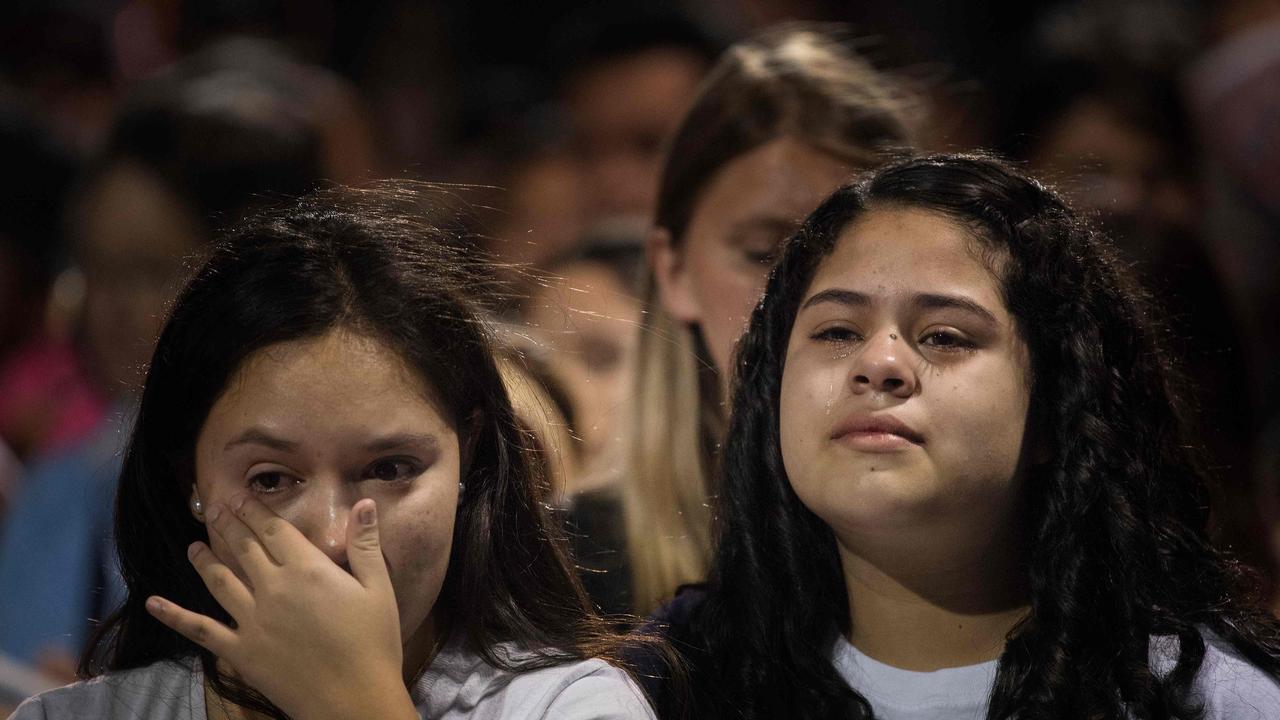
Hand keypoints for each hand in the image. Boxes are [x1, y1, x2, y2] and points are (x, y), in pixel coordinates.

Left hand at [146, 493, 416, 719]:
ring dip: (204, 559)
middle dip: (227, 525)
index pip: (274, 529)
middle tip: (213, 508)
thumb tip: (363, 504)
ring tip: (194, 546)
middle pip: (244, 548)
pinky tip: (152, 603)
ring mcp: (252, 620)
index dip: (254, 510)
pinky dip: (174, 615)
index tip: (238, 495)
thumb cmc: (373, 643)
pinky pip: (201, 630)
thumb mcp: (379, 589)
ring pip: (219, 580)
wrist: (353, 699)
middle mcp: (273, 588)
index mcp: (307, 570)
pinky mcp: (240, 651)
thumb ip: (366, 545)